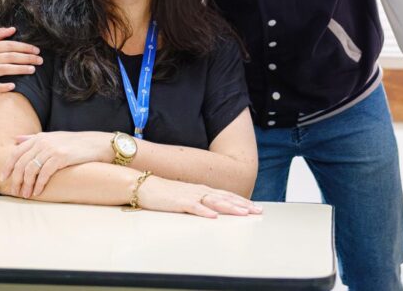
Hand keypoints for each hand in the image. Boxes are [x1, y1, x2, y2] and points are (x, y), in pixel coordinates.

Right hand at [0, 27, 42, 94]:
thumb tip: (13, 28)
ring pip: (3, 69)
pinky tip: (14, 86)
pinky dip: (3, 86)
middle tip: (39, 60)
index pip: (9, 45)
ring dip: (19, 69)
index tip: (36, 50)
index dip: (24, 47)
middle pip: (9, 57)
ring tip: (32, 69)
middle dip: (26, 58)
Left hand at [3, 131, 109, 198]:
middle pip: (21, 163)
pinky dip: (39, 185)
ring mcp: (52, 149)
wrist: (96, 144)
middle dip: (16, 180)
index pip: (16, 153)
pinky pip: (44, 174)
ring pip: (30, 170)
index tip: (2, 179)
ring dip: (26, 185)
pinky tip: (37, 192)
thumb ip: (33, 138)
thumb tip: (16, 140)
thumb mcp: (53, 137)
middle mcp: (43, 142)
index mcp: (38, 138)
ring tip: (26, 195)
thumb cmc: (74, 143)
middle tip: (15, 192)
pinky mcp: (61, 157)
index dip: (7, 167)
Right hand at [137, 176, 262, 217]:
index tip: (256, 207)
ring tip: (243, 213)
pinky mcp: (179, 202)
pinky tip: (213, 216)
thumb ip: (201, 202)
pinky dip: (204, 212)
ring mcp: (190, 196)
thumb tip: (214, 210)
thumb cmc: (165, 194)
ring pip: (214, 202)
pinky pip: (194, 207)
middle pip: (225, 198)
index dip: (242, 201)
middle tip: (258, 211)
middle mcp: (200, 191)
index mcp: (203, 190)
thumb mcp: (187, 197)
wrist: (144, 186)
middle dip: (243, 205)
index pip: (227, 195)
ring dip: (229, 207)